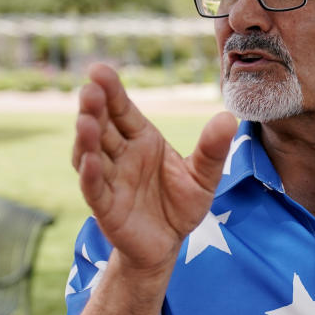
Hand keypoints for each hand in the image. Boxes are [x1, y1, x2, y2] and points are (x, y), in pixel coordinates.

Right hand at [72, 63, 236, 274]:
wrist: (169, 243)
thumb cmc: (181, 203)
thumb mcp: (204, 176)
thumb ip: (213, 150)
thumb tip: (229, 117)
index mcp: (142, 138)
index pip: (123, 109)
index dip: (111, 90)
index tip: (99, 70)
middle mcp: (121, 154)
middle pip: (102, 126)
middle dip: (94, 107)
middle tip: (90, 89)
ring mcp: (111, 179)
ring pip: (91, 153)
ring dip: (86, 138)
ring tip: (85, 120)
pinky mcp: (106, 206)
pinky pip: (95, 188)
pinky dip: (90, 174)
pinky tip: (88, 161)